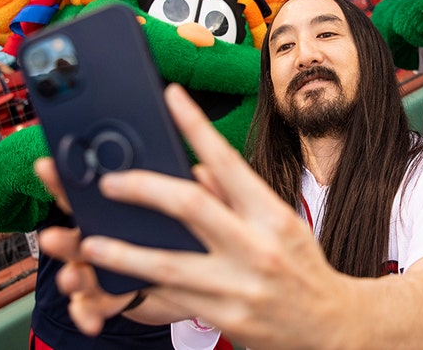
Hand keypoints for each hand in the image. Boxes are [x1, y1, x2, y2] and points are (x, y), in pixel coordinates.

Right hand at [36, 158, 193, 331]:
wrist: (190, 285)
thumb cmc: (183, 238)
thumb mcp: (192, 215)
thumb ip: (195, 194)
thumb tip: (204, 172)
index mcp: (116, 211)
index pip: (87, 192)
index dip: (65, 180)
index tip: (47, 167)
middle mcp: (101, 238)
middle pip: (75, 235)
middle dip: (60, 238)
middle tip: (50, 238)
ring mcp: (100, 270)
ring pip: (78, 273)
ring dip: (71, 277)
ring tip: (71, 280)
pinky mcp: (107, 298)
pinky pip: (91, 308)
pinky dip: (87, 315)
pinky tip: (92, 323)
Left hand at [41, 85, 351, 347]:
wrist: (332, 326)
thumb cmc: (304, 268)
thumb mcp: (283, 223)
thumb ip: (239, 195)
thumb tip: (198, 168)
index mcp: (271, 214)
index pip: (227, 160)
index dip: (195, 126)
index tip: (171, 97)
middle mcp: (255, 246)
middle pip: (189, 206)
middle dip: (142, 189)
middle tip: (109, 182)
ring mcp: (238, 286)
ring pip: (167, 263)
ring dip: (122, 251)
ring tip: (90, 242)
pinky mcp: (225, 318)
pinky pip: (173, 297)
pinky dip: (143, 285)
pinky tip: (117, 278)